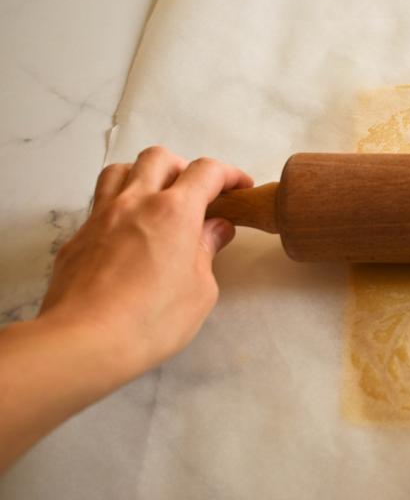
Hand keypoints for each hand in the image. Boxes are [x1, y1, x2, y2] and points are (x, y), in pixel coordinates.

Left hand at [40, 146, 252, 375]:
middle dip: (184, 168)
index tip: (240, 187)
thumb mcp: (200, 290)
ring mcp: (101, 216)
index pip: (206, 172)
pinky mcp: (77, 237)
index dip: (229, 174)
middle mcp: (135, 203)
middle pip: (159, 158)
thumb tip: (214, 229)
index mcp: (174, 212)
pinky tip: (127, 234)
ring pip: (121, 170)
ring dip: (144, 175)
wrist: (83, 341)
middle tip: (197, 194)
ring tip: (156, 201)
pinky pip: (99, 203)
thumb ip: (207, 251)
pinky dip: (119, 205)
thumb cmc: (150, 320)